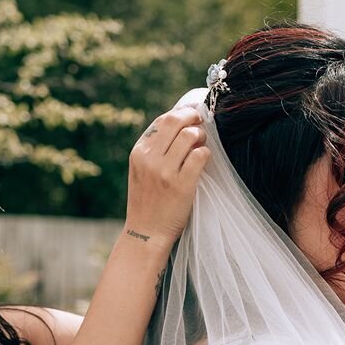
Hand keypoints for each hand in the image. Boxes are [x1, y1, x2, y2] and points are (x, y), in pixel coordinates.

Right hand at [124, 107, 209, 250]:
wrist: (146, 232)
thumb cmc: (147, 201)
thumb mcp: (141, 171)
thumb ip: (154, 149)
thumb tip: (179, 124)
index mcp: (139, 152)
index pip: (162, 120)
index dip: (181, 113)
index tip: (192, 114)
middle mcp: (149, 159)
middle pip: (175, 121)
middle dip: (193, 117)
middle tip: (202, 122)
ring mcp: (165, 172)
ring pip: (190, 136)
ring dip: (201, 136)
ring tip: (202, 145)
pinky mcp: (181, 185)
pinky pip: (200, 156)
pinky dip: (205, 154)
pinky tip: (203, 160)